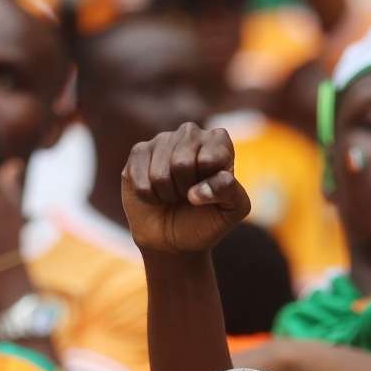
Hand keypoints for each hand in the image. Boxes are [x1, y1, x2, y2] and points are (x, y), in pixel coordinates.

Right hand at [122, 122, 251, 254]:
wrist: (174, 238)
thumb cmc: (207, 219)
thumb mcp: (231, 210)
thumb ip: (228, 191)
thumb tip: (197, 191)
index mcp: (219, 141)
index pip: (211, 159)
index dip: (208, 184)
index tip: (210, 191)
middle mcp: (191, 133)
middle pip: (182, 163)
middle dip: (184, 189)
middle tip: (188, 195)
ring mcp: (163, 140)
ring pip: (159, 173)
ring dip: (166, 194)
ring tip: (173, 195)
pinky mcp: (139, 152)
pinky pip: (140, 178)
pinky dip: (148, 196)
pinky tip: (156, 193)